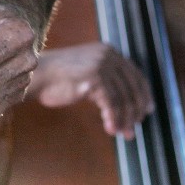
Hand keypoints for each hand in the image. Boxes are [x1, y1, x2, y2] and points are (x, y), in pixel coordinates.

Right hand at [29, 42, 153, 138]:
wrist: (38, 76)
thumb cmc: (60, 79)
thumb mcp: (89, 73)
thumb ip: (108, 81)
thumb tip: (130, 103)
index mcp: (110, 51)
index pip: (136, 75)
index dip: (143, 95)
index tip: (147, 112)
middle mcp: (109, 55)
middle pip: (132, 88)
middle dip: (134, 112)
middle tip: (133, 130)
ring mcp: (101, 64)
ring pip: (122, 98)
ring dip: (124, 119)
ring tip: (123, 134)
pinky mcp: (93, 77)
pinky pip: (110, 103)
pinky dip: (113, 118)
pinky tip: (110, 129)